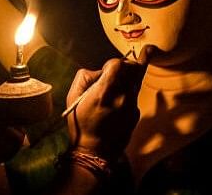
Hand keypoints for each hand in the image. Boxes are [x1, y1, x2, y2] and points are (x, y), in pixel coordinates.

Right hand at [66, 45, 154, 159]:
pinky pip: (134, 96)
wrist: (94, 150)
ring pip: (137, 81)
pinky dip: (129, 93)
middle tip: (129, 60)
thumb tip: (99, 70)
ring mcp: (131, 106)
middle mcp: (121, 97)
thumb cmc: (81, 123)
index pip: (118, 64)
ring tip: (138, 63)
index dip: (113, 62)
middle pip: (133, 69)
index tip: (108, 67)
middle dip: (128, 64)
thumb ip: (85, 77)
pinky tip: (119, 100)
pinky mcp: (136, 114)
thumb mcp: (73, 97)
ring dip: (132, 75)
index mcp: (104, 92)